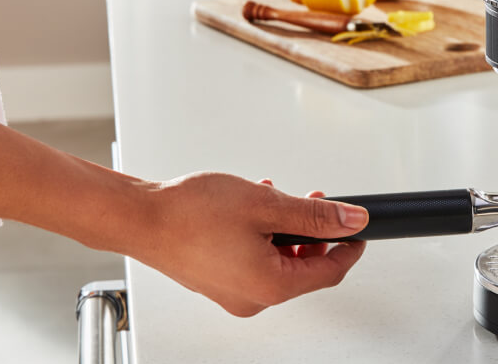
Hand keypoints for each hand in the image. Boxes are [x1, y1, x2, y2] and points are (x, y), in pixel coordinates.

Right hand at [130, 172, 367, 316]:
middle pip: (303, 270)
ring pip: (278, 263)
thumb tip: (351, 220)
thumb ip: (313, 215)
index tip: (358, 228)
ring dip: (286, 231)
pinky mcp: (217, 283)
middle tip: (313, 202)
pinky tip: (252, 210)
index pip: (329, 274)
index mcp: (270, 287)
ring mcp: (232, 294)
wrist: (140, 217)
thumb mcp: (266, 204)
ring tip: (275, 199)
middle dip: (313, 233)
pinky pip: (254, 262)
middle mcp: (252, 299)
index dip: (348, 247)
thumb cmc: (190, 214)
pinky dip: (262, 237)